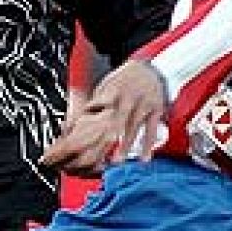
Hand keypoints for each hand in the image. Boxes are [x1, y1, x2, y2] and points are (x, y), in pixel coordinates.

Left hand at [42, 60, 167, 175]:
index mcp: (113, 90)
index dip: (90, 120)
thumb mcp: (106, 86)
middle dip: (109, 137)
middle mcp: (128, 97)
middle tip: (97, 153)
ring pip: (134, 127)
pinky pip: (151, 130)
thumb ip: (94, 103)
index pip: (99, 106)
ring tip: (117, 161)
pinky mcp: (156, 110)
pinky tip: (143, 158)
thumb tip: (75, 121)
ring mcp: (144, 104)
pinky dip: (148, 145)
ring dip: (126, 145)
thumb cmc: (123, 82)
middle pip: (117, 120)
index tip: (80, 136)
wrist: (151, 69)